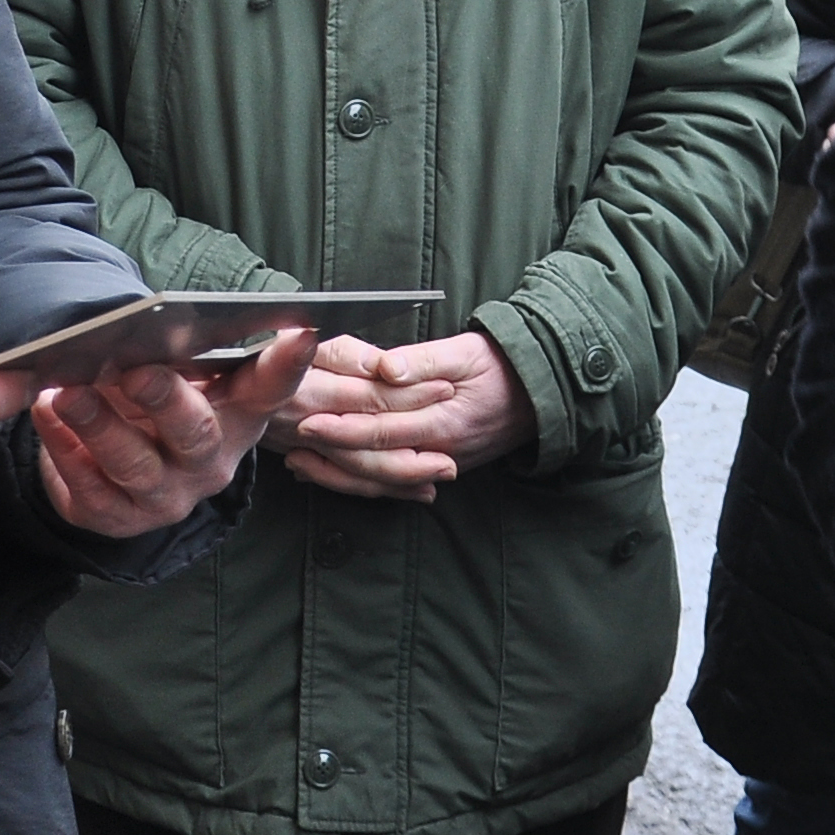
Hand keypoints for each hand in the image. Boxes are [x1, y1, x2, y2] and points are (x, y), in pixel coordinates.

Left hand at [32, 334, 317, 539]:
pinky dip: (63, 450)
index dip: (287, 365)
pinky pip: (90, 491)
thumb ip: (177, 350)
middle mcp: (209, 462)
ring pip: (135, 466)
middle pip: (196, 434)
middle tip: (136, 370)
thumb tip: (158, 321)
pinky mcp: (118, 518)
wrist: (108, 462)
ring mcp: (165, 497)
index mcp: (236, 417)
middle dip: (166, 401)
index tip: (300, 330)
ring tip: (66, 391)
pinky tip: (45, 413)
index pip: (269, 391)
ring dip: (99, 426)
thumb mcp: (172, 374)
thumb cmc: (149, 402)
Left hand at [271, 331, 537, 500]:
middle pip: (374, 462)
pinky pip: (395, 483)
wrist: (541, 392)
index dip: (342, 427)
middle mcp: (439, 451)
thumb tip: (387, 367)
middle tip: (293, 443)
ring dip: (339, 474)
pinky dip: (363, 481)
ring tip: (301, 462)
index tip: (308, 420)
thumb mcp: (465, 351)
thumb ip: (423, 360)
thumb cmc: (500, 364)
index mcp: (442, 421)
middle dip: (330, 455)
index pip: (381, 429)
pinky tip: (334, 471)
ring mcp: (440, 464)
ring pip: (381, 481)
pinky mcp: (440, 466)